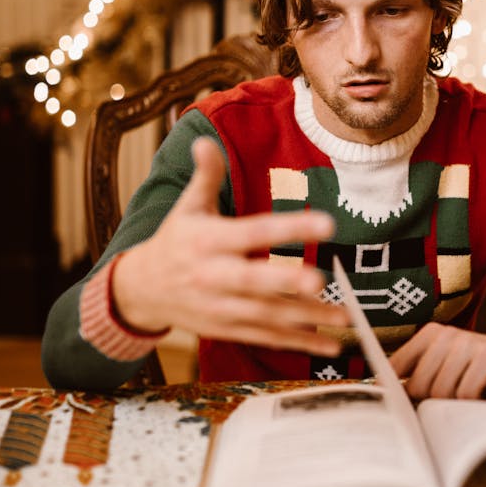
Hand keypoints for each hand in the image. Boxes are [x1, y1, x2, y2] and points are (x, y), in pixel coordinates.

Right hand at [112, 137, 347, 355]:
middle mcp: (213, 276)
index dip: (288, 228)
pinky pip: (266, 338)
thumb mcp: (187, 207)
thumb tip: (205, 140)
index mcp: (208, 240)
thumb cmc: (175, 241)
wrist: (141, 290)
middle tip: (321, 280)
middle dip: (285, 283)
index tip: (326, 223)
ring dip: (306, 318)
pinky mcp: (226, 330)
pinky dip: (298, 343)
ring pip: (265, 316)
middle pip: (252, 281)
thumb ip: (206, 175)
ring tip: (344, 314)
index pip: (253, 232)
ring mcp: (219, 308)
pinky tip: (330, 346)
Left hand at [389, 323, 485, 400]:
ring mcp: (468, 344)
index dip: (396, 391)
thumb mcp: (450, 366)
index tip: (398, 406)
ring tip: (469, 396)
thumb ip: (422, 375)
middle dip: (431, 402)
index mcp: (431, 334)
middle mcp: (447, 334)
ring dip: (455, 404)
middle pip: (418, 385)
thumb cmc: (485, 371)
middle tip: (450, 403)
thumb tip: (388, 396)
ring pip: (441, 392)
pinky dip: (472, 404)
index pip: (395, 366)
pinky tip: (483, 397)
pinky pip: (465, 395)